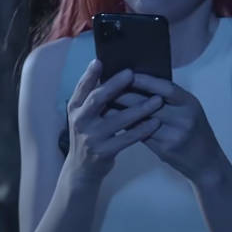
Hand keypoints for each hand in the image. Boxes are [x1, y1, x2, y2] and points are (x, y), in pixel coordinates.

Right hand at [66, 62, 162, 183]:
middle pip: (97, 99)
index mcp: (74, 109)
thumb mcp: (83, 117)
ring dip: (139, 108)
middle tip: (131, 74)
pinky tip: (155, 123)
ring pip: (117, 119)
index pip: (82, 88)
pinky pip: (127, 138)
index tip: (100, 61)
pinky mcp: (104, 152)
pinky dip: (142, 130)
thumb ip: (91, 99)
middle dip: (115, 85)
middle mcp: (80, 121)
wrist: (82, 170)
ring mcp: (91, 137)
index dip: (90, 75)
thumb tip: (105, 72)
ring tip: (157, 100)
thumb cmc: (89, 136)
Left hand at [114, 72, 223, 184]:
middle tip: (107, 88)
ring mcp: (174, 135)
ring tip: (105, 104)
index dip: (146, 81)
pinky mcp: (165, 149)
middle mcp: (183, 118)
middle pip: (149, 104)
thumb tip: (142, 83)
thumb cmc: (197, 132)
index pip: (166, 88)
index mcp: (190, 104)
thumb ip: (171, 99)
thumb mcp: (190, 111)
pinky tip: (114, 122)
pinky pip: (141, 135)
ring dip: (122, 112)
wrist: (207, 163)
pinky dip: (127, 127)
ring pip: (142, 120)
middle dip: (127, 95)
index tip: (127, 74)